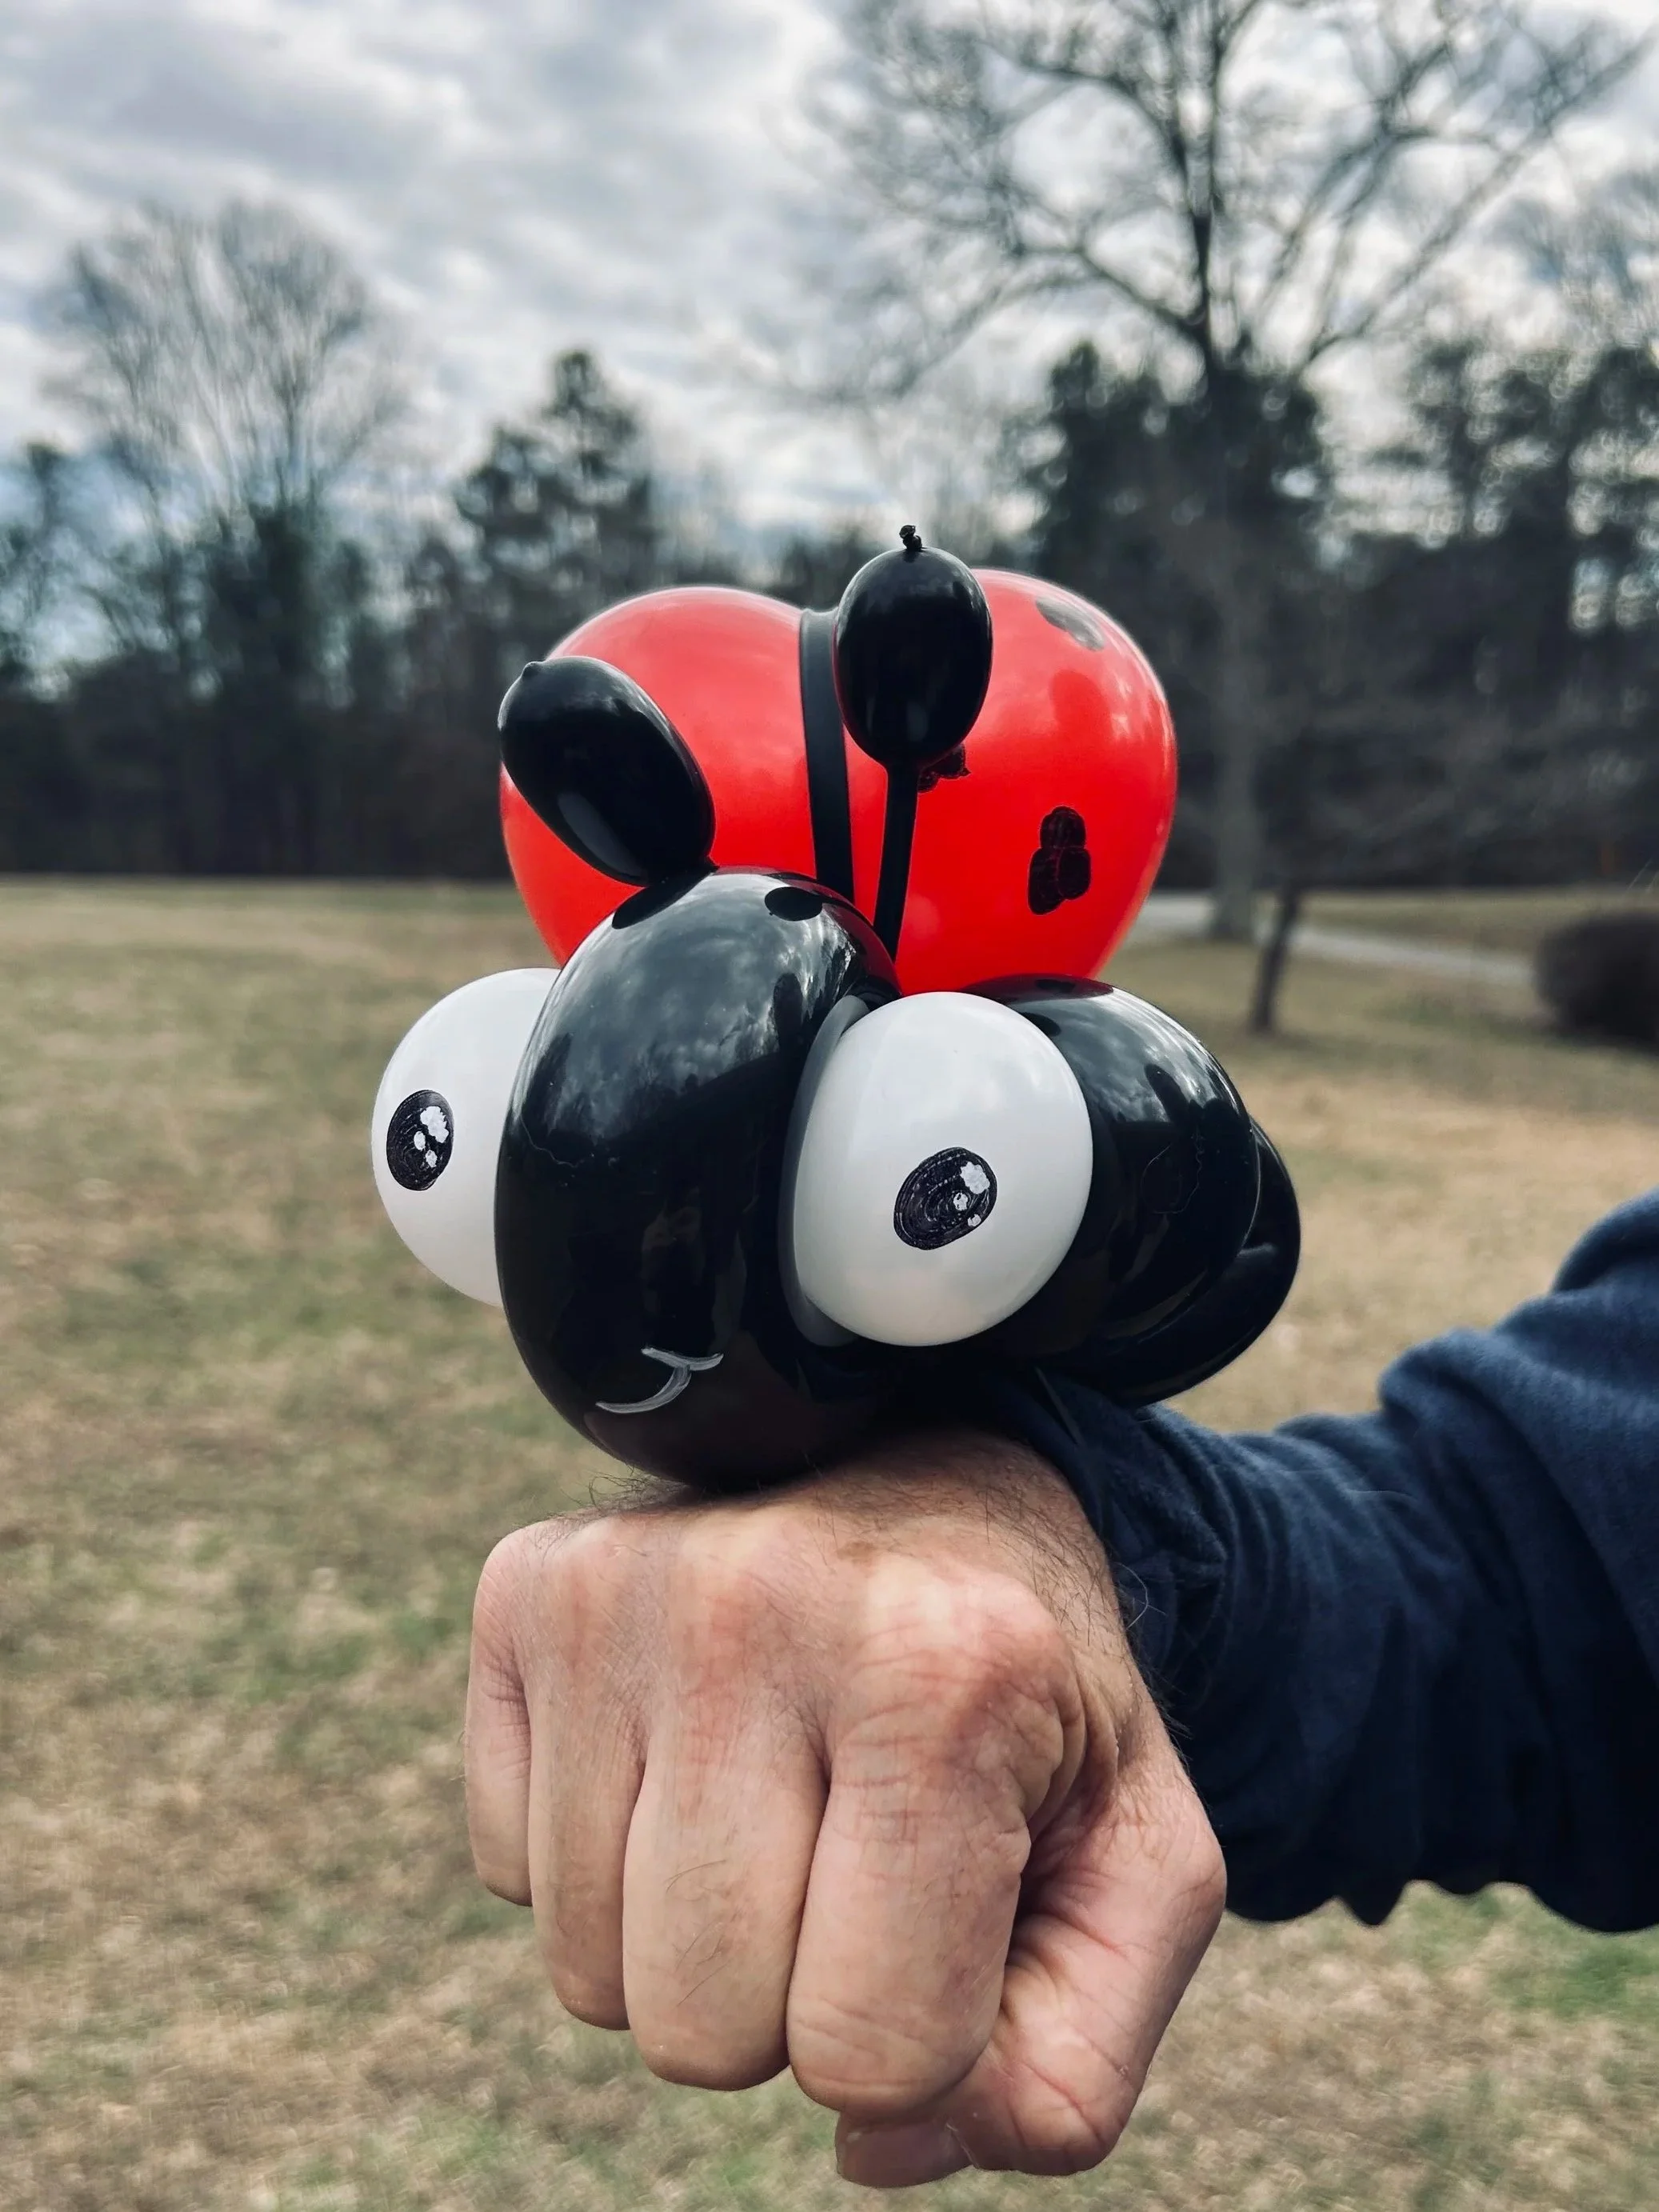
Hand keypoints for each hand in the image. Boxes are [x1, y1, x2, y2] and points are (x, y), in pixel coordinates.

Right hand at [464, 1427, 1224, 2187]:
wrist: (945, 1478)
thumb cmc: (1042, 1698)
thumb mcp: (1143, 1870)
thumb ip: (1066, 2070)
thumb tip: (864, 2145)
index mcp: (943, 1675)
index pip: (865, 2052)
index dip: (923, 2046)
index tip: (955, 1913)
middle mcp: (756, 1608)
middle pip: (699, 2032)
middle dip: (795, 2004)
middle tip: (857, 1856)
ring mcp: (618, 1590)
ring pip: (587, 1978)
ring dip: (692, 1941)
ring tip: (780, 1793)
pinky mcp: (526, 1589)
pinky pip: (508, 1874)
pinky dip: (601, 1860)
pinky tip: (692, 1745)